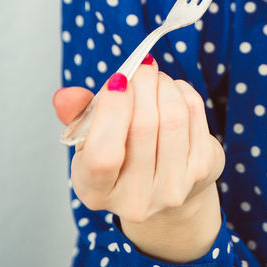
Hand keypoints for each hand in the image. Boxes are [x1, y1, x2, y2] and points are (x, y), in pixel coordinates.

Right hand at [53, 58, 223, 262]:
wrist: (162, 189)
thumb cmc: (120, 158)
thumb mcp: (90, 141)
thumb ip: (77, 117)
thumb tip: (65, 96)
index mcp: (96, 192)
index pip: (103, 156)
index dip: (111, 111)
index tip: (117, 80)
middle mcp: (135, 199)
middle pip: (143, 127)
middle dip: (141, 84)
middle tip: (139, 67)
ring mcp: (173, 187)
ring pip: (173, 117)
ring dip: (163, 85)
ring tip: (154, 78)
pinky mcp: (201, 170)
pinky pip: (194, 115)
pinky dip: (183, 92)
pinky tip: (172, 91)